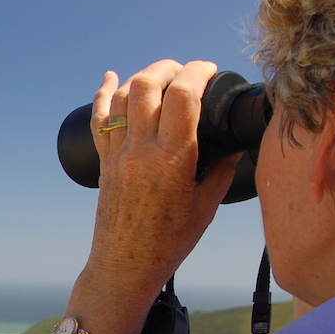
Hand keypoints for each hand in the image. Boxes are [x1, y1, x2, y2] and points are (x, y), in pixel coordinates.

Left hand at [83, 60, 240, 301]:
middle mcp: (141, 150)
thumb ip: (222, 170)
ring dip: (142, 76)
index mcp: (172, 158)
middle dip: (169, 67)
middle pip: (148, 84)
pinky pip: (98, 119)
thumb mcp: (206, 206)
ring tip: (161, 75)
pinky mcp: (104, 162)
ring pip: (122, 95)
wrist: (126, 266)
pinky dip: (103, 93)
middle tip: (187, 71)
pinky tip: (109, 77)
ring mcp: (118, 154)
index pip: (183, 95)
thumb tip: (236, 145)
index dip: (198, 72)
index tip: (210, 70)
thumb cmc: (169, 242)